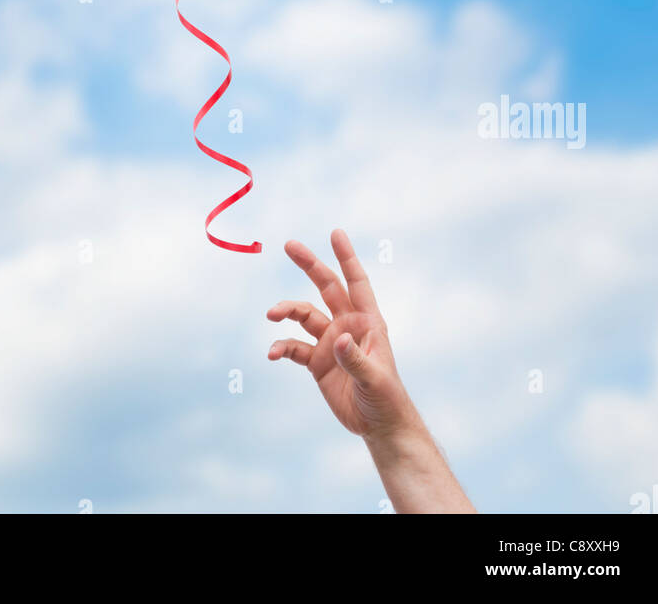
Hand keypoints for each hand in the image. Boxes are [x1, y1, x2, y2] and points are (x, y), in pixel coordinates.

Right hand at [267, 228, 415, 440]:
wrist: (377, 424)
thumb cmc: (386, 397)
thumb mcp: (375, 378)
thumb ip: (356, 359)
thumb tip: (339, 339)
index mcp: (367, 321)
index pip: (356, 282)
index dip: (346, 257)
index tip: (335, 233)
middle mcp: (347, 325)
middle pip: (325, 287)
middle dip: (310, 265)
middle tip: (290, 245)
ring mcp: (330, 342)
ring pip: (304, 314)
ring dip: (288, 310)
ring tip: (271, 313)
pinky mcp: (317, 361)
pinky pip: (294, 347)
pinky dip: (281, 347)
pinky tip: (272, 353)